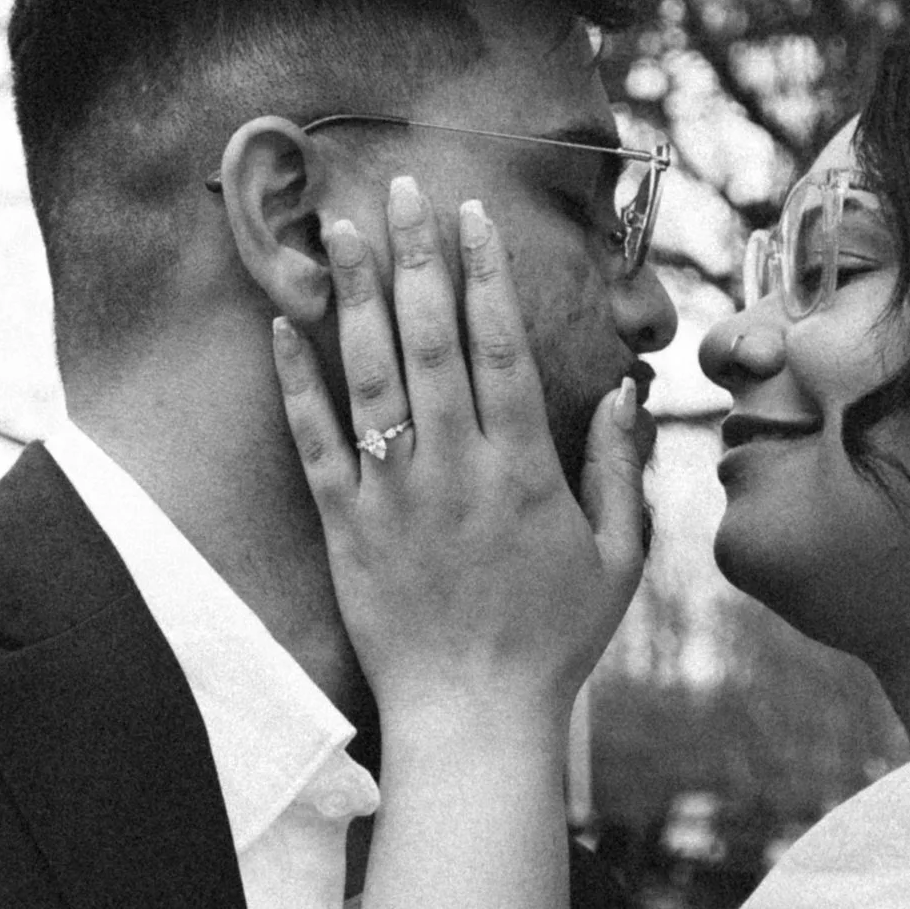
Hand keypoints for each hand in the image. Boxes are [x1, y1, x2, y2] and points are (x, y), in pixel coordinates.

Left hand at [272, 175, 646, 734]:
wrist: (472, 718)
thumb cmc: (552, 642)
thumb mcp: (617, 560)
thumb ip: (620, 474)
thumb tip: (626, 398)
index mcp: (525, 468)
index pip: (500, 346)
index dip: (483, 273)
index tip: (469, 216)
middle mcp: (457, 467)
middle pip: (430, 339)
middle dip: (415, 257)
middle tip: (398, 189)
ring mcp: (395, 495)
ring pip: (370, 375)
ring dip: (354, 296)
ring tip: (337, 231)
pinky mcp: (348, 526)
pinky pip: (317, 441)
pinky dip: (298, 380)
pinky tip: (284, 324)